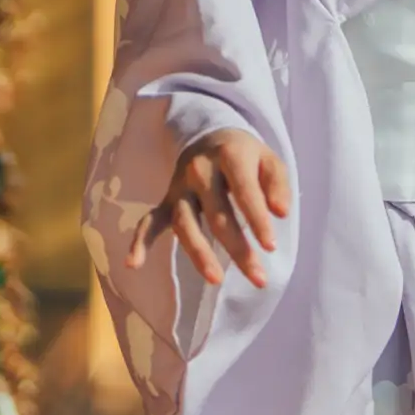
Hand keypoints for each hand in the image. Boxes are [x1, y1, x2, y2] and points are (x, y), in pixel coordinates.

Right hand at [125, 128, 289, 288]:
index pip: (243, 191)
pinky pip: (150, 220)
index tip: (270, 246)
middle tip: (258, 277)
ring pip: (185, 223)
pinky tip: (133, 264)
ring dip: (200, 254)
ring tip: (216, 279)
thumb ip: (278, 184)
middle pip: (216, 214)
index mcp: (229, 155)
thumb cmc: (246, 155)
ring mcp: (179, 186)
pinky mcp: (167, 200)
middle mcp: (200, 170)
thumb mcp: (270, 160)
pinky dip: (140, 241)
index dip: (257, 219)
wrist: (210, 135)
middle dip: (237, 248)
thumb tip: (281, 213)